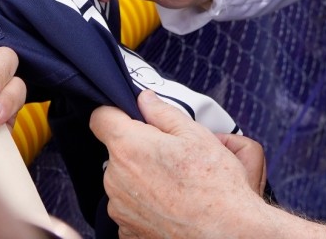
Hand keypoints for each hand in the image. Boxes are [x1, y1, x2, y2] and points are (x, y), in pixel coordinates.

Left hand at [90, 91, 270, 235]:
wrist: (224, 231)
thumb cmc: (214, 184)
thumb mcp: (195, 134)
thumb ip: (162, 112)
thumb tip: (145, 100)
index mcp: (129, 146)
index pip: (101, 118)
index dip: (117, 112)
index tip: (133, 117)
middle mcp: (115, 178)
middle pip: (117, 152)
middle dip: (138, 148)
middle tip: (170, 154)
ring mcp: (119, 208)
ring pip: (123, 181)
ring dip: (142, 177)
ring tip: (175, 183)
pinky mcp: (126, 230)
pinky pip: (130, 207)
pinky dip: (145, 204)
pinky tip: (171, 204)